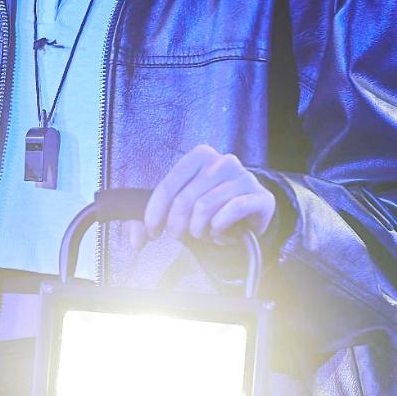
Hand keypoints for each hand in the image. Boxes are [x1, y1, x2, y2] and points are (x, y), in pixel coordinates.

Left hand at [124, 144, 276, 249]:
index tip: (153, 231)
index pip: (168, 185)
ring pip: (206, 206)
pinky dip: (219, 227)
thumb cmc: (211, 205)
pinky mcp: (260, 196)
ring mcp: (243, 176)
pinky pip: (232, 211)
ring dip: (198, 228)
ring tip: (200, 233)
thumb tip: (136, 240)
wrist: (251, 210)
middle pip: (186, 198)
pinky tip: (217, 232)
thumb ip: (152, 219)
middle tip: (177, 236)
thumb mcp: (181, 206)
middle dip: (176, 225)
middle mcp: (223, 161)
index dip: (155, 212)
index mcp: (200, 156)